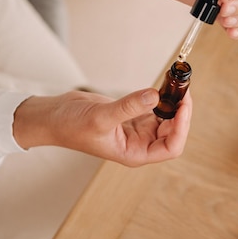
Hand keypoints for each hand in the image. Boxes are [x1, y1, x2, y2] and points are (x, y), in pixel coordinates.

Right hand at [13, 89, 191, 165]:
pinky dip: (161, 97)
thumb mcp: (101, 117)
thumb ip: (129, 107)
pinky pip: (154, 108)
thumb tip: (155, 96)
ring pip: (165, 119)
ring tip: (176, 85)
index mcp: (135, 153)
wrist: (53, 117)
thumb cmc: (70, 127)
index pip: (170, 147)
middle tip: (183, 90)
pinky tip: (163, 86)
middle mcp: (139, 144)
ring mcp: (136, 130)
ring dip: (173, 103)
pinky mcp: (132, 116)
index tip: (183, 107)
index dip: (181, 128)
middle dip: (181, 113)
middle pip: (172, 132)